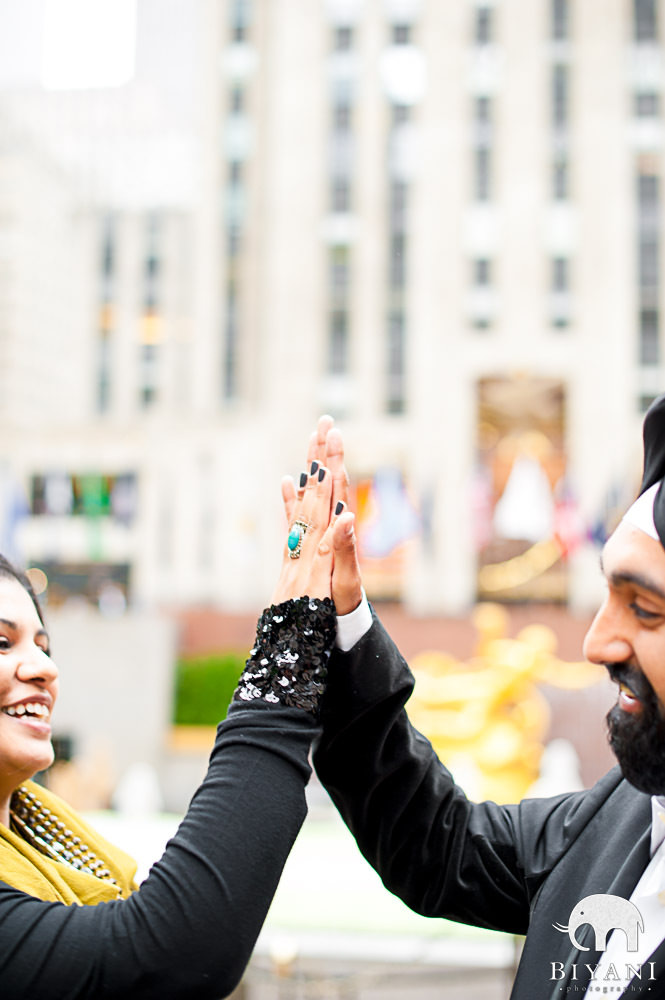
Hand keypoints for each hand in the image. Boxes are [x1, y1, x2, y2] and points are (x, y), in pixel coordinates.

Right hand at [281, 416, 362, 615]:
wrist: (343, 621)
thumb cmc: (345, 605)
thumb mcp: (345, 579)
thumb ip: (346, 548)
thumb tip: (347, 516)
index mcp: (337, 531)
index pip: (336, 488)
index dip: (333, 460)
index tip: (332, 432)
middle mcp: (330, 527)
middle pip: (327, 483)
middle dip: (325, 452)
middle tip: (325, 421)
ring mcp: (319, 534)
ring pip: (314, 493)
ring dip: (313, 466)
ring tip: (311, 440)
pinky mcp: (308, 545)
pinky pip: (298, 515)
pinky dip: (292, 497)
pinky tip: (288, 480)